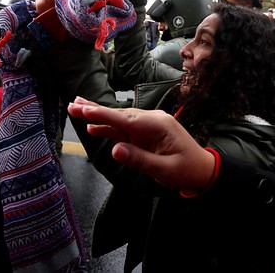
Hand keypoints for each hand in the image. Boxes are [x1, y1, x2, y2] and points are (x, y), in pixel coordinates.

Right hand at [67, 97, 214, 192]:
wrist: (203, 171)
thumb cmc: (187, 170)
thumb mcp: (165, 170)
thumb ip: (140, 159)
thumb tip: (115, 150)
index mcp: (159, 125)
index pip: (126, 120)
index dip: (103, 116)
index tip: (84, 110)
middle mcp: (152, 120)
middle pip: (119, 115)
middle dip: (94, 110)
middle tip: (72, 104)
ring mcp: (148, 126)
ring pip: (119, 120)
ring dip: (97, 115)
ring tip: (76, 108)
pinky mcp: (145, 134)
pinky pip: (123, 129)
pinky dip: (107, 127)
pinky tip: (92, 126)